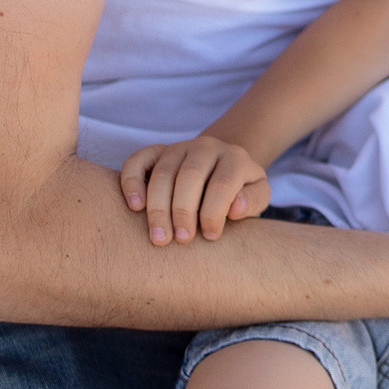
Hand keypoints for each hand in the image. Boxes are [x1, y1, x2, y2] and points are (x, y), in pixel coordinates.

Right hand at [118, 137, 270, 246]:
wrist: (221, 170)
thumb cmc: (239, 193)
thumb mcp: (257, 196)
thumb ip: (253, 201)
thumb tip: (236, 208)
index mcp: (235, 158)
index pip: (222, 184)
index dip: (214, 213)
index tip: (210, 237)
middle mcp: (206, 147)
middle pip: (189, 177)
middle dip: (183, 211)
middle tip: (180, 240)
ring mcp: (179, 147)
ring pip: (162, 173)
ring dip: (158, 207)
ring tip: (159, 237)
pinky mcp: (156, 152)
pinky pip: (137, 161)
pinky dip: (131, 182)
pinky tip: (135, 207)